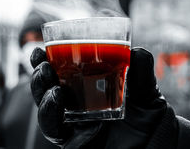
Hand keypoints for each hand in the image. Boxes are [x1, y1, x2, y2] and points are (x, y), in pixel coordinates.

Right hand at [30, 47, 167, 148]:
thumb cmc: (150, 125)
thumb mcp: (149, 97)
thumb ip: (143, 75)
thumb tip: (137, 52)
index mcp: (89, 93)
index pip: (62, 75)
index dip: (47, 63)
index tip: (41, 50)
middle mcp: (77, 109)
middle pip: (48, 91)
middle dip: (39, 77)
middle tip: (42, 63)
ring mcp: (74, 128)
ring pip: (46, 111)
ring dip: (42, 96)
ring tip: (52, 87)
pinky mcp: (73, 145)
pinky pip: (56, 132)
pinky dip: (54, 117)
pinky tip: (63, 104)